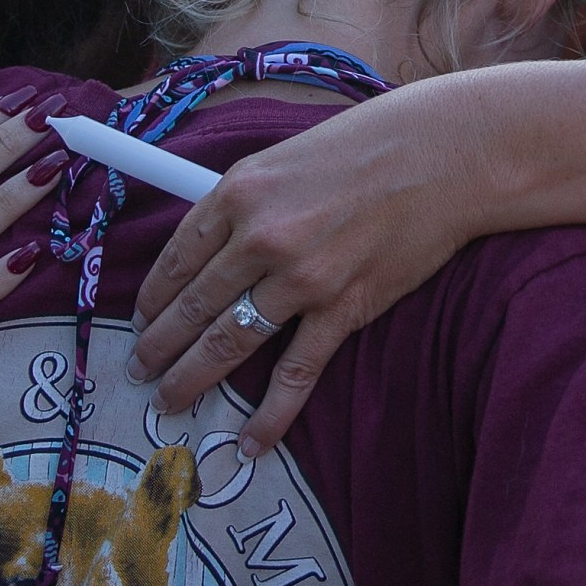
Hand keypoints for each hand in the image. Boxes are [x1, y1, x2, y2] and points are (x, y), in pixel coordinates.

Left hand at [130, 76, 505, 453]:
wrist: (446, 156)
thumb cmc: (370, 144)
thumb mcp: (286, 158)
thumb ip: (248, 203)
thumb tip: (216, 248)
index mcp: (237, 192)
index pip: (176, 258)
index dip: (152, 299)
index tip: (140, 322)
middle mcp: (260, 237)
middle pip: (193, 307)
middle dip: (158, 347)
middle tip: (139, 372)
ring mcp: (301, 277)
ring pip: (230, 342)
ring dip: (192, 379)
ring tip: (170, 401)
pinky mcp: (343, 308)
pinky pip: (296, 372)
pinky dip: (270, 414)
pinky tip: (251, 441)